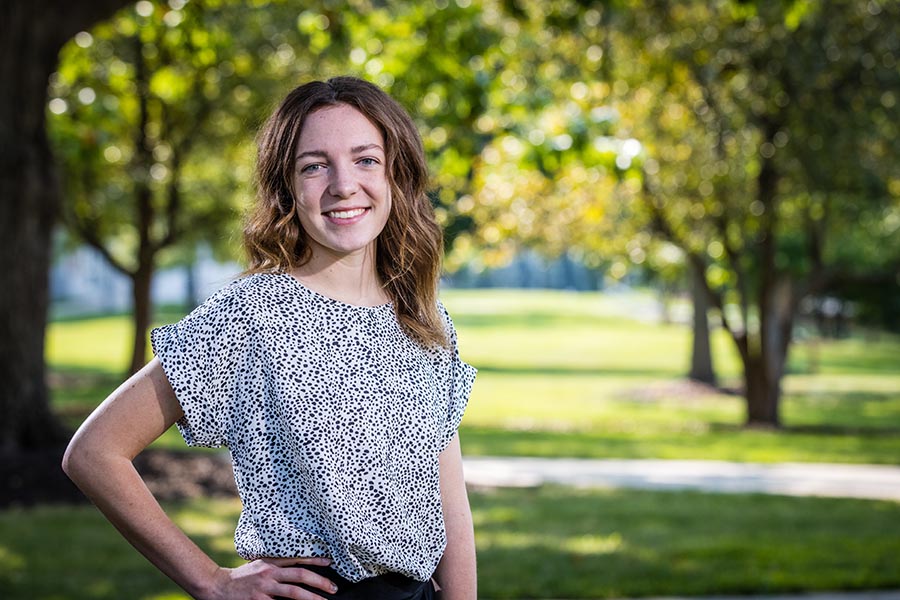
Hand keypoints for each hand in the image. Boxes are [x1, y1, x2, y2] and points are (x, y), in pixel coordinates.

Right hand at [205, 557, 337, 599]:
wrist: (217, 586)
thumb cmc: (242, 578)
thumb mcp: (260, 566)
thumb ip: (277, 568)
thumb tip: (298, 573)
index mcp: (271, 562)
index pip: (297, 559)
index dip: (315, 560)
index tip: (330, 562)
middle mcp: (269, 573)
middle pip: (300, 576)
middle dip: (320, 582)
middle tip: (333, 588)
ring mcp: (264, 588)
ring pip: (293, 592)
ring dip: (311, 598)